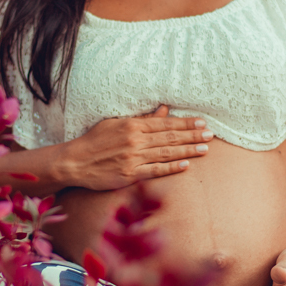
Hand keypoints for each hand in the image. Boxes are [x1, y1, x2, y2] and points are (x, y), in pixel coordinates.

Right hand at [59, 105, 213, 190]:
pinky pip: (155, 170)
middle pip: (170, 137)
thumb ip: (142, 118)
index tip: (201, 122)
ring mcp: (133, 158)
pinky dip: (171, 168)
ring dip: (188, 150)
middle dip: (192, 135)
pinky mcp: (130, 175)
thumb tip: (164, 110)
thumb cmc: (94, 141)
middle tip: (210, 134)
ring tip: (205, 148)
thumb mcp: (116, 123)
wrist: (75, 162)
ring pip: (167, 153)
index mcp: (132, 125)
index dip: (185, 123)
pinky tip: (186, 165)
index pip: (165, 123)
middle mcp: (135, 140)